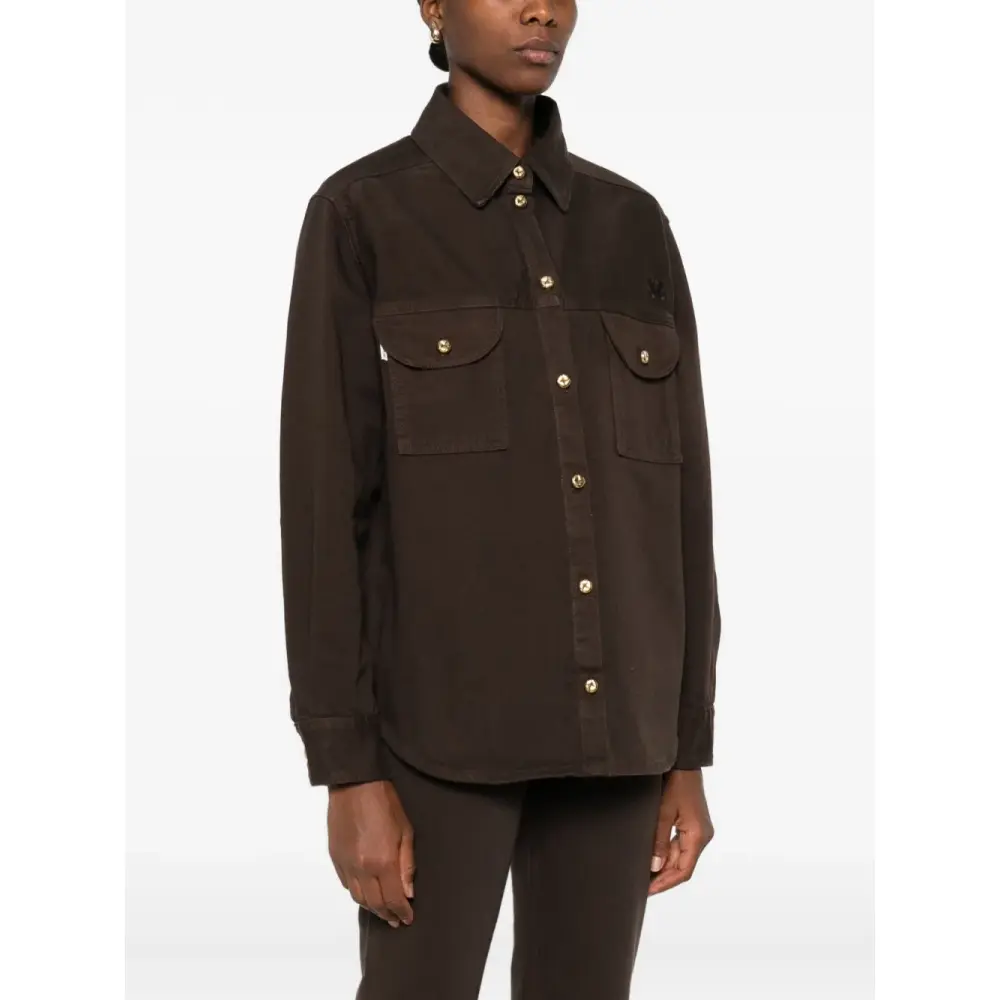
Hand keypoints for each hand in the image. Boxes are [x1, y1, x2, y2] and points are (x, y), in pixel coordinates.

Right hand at [327, 780, 415, 927]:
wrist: (354, 784)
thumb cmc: (385, 802)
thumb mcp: (405, 830)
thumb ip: (407, 864)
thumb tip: (409, 891)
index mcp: (382, 862)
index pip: (393, 898)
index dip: (401, 912)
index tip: (407, 918)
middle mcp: (362, 868)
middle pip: (374, 903)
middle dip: (387, 914)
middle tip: (396, 919)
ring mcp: (346, 864)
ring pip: (357, 898)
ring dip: (371, 907)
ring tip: (382, 910)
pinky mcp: (335, 857)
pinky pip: (346, 883)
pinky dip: (356, 892)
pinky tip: (365, 892)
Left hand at [648, 768, 713, 894]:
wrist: (685, 763)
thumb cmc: (676, 784)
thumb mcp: (664, 812)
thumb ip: (659, 841)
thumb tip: (655, 867)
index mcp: (698, 836)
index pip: (683, 870)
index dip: (666, 883)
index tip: (649, 891)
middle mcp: (702, 836)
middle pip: (683, 865)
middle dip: (664, 877)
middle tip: (643, 886)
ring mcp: (699, 831)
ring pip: (681, 856)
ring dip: (665, 866)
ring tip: (645, 875)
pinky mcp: (694, 824)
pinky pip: (681, 845)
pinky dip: (668, 853)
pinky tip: (654, 857)